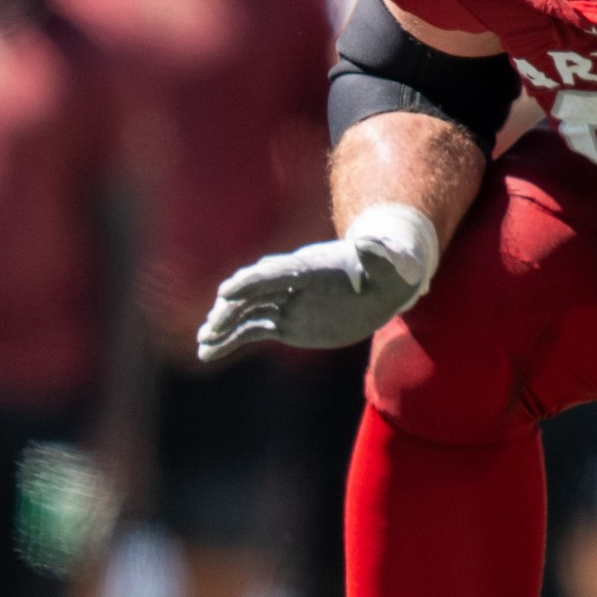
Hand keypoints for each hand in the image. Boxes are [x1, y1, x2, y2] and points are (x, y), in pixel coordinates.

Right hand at [196, 212, 431, 360]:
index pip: (276, 272)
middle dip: (231, 308)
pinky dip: (230, 341)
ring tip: (203, 343)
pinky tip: (208, 353)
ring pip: (246, 313)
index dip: (252, 282)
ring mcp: (284, 302)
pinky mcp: (284, 322)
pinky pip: (251, 331)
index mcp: (311, 267)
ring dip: (223, 326)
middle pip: (254, 292)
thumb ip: (383, 255)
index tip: (226, 291)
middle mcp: (291, 283)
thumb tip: (373, 243)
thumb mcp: (393, 262)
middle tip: (212, 326)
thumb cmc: (389, 270)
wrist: (381, 283)